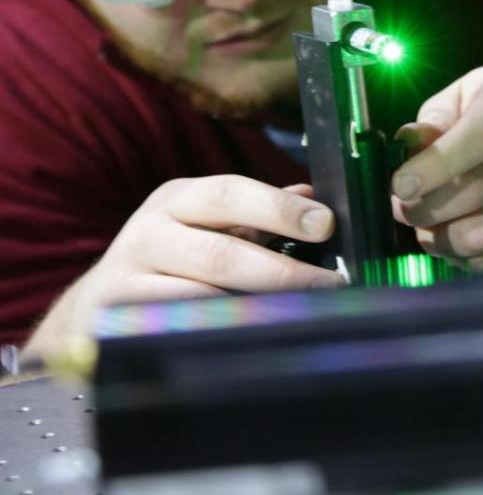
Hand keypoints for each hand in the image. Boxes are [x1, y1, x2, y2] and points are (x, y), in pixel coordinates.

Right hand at [22, 176, 342, 361]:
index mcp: (178, 199)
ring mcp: (128, 281)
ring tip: (302, 318)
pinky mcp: (118, 325)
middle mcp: (149, 233)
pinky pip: (179, 334)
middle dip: (282, 272)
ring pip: (202, 301)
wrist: (97, 302)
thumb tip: (314, 199)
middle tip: (330, 284)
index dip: (279, 209)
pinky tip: (255, 344)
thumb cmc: (172, 256)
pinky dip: (219, 338)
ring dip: (256, 312)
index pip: (230, 194)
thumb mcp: (207, 222)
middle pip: (221, 254)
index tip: (325, 225)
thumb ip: (260, 212)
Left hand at [391, 66, 482, 270]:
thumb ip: (432, 122)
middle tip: (401, 208)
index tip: (400, 186)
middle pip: (480, 190)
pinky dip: (464, 259)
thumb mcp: (461, 96)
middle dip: (426, 209)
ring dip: (441, 239)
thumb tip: (407, 153)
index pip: (482, 136)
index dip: (437, 166)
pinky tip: (449, 241)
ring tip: (424, 227)